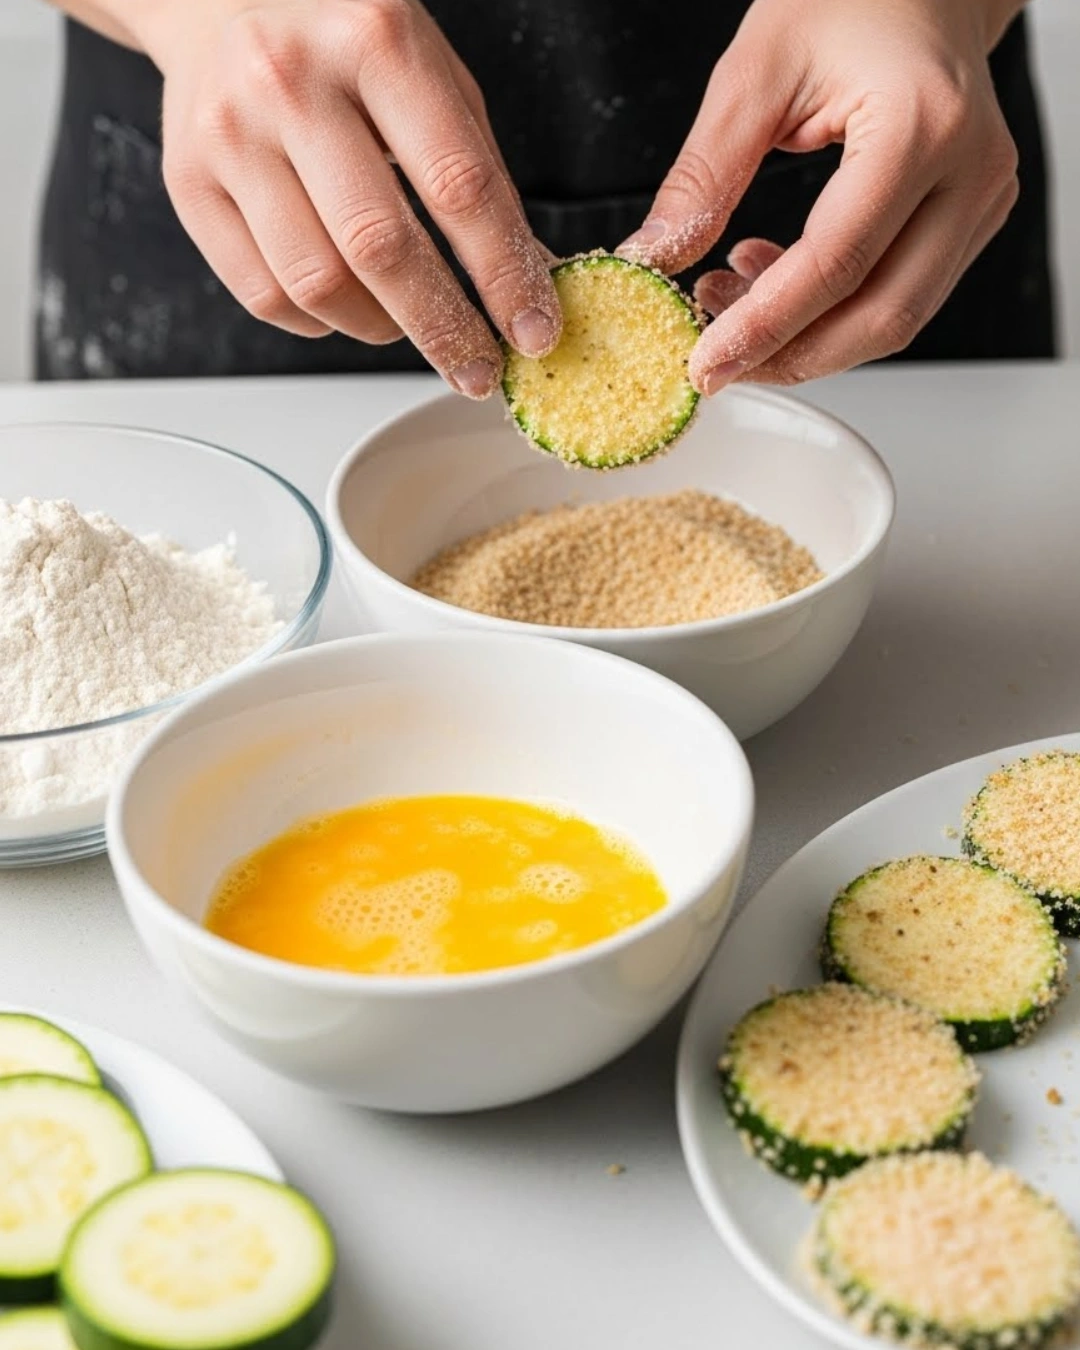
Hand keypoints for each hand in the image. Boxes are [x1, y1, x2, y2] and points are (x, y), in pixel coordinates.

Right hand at [135, 0, 559, 396]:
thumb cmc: (342, 40)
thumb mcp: (431, 74)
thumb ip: (479, 175)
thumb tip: (530, 282)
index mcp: (375, 39)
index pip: (458, 186)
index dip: (504, 275)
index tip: (533, 331)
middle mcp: (291, 81)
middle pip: (379, 247)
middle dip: (443, 327)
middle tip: (477, 368)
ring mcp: (230, 134)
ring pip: (316, 284)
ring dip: (379, 328)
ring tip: (407, 322)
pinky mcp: (189, 182)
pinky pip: (264, 294)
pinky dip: (318, 322)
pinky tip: (344, 303)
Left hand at [617, 0, 1022, 390]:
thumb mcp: (754, 73)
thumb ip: (703, 177)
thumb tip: (653, 258)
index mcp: (921, 125)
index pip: (836, 264)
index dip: (765, 327)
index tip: (706, 364)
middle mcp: (971, 171)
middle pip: (881, 315)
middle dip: (788, 354)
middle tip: (714, 357)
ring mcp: (982, 199)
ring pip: (896, 319)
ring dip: (807, 338)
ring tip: (728, 301)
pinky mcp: (973, 218)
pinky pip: (901, 294)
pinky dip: (832, 311)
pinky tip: (772, 280)